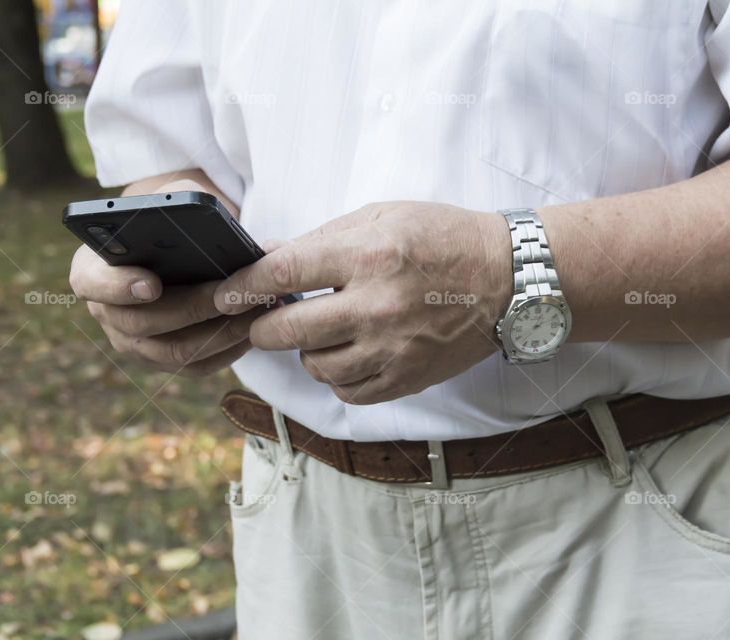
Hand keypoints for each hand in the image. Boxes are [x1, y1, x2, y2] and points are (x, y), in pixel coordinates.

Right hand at [69, 180, 259, 376]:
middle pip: (143, 323)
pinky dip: (228, 351)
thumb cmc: (167, 222)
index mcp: (93, 270)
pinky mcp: (164, 361)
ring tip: (255, 310)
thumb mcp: (166, 200)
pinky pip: (196, 367)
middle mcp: (107, 313)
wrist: (173, 249)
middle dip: (194, 308)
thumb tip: (206, 213)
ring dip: (219, 332)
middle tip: (231, 294)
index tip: (151, 284)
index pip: (91, 284)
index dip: (118, 287)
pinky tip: (254, 329)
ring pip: (175, 351)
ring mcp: (134, 344)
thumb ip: (175, 199)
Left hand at [214, 201, 511, 403]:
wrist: (505, 280)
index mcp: (369, 256)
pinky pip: (348, 392)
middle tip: (265, 320)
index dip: (243, 286)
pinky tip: (352, 353)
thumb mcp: (383, 217)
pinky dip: (339, 376)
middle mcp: (376, 307)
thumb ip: (323, 239)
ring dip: (308, 350)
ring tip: (327, 330)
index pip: (284, 274)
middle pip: (288, 331)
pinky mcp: (406, 378)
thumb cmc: (443, 239)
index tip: (224, 294)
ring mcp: (392, 349)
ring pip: (315, 366)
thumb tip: (267, 257)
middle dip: (264, 327)